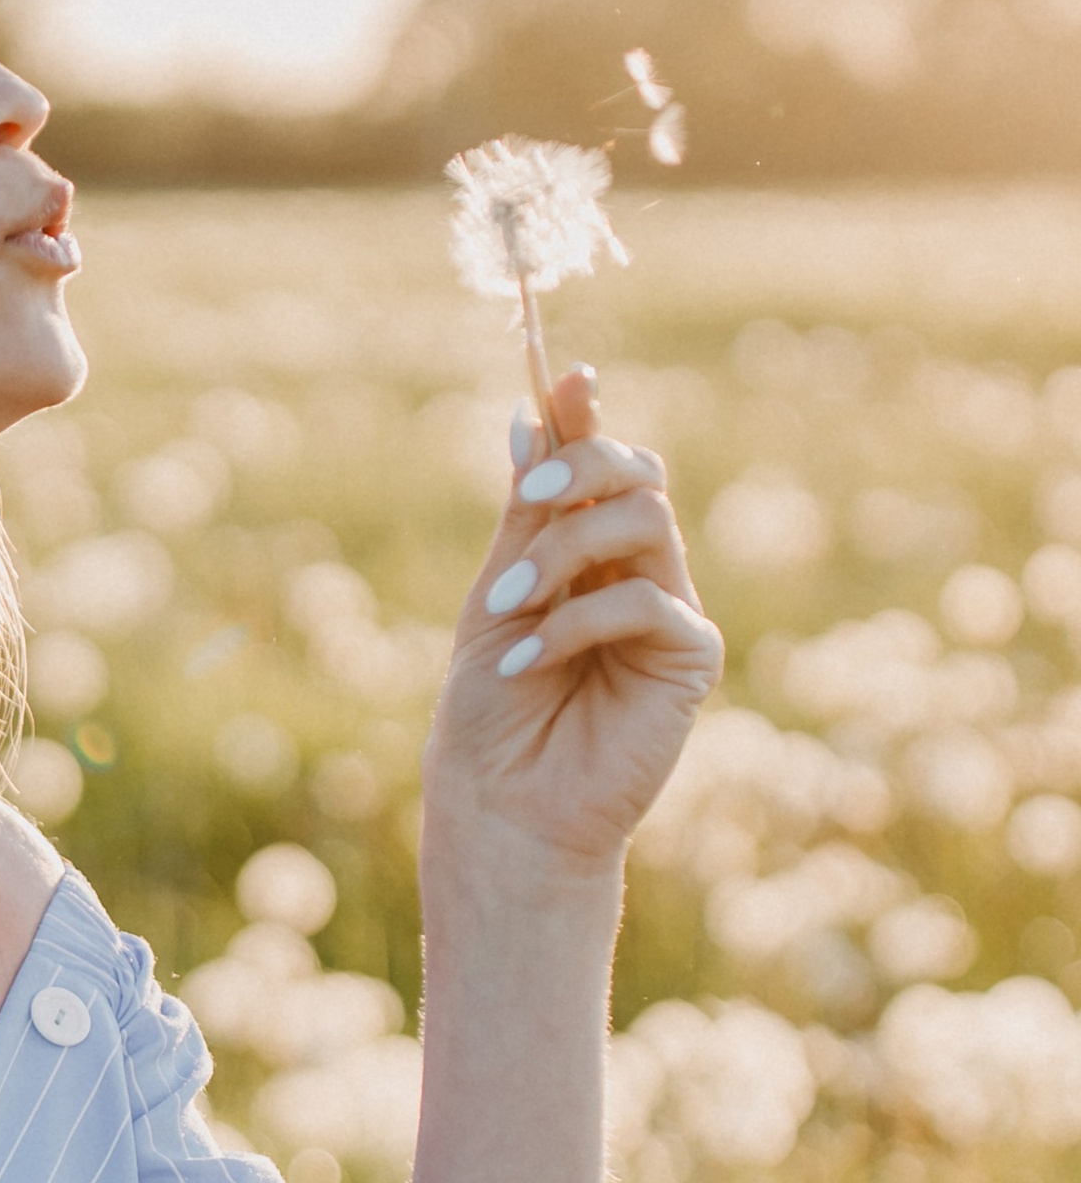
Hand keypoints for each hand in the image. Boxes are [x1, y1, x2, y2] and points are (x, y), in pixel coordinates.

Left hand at [423, 366, 722, 881]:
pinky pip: (648, 601)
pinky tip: (533, 660)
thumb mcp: (498, 599)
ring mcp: (668, 608)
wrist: (503, 806)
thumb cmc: (490, 712)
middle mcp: (634, 569)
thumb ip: (526, 516)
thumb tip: (532, 412)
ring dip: (566, 550)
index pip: (597, 464)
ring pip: (646, 521)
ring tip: (511, 607)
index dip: (586, 417)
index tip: (567, 377)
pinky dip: (581, 620)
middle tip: (524, 503)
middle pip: (638, 474)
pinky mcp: (691, 656)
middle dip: (582, 468)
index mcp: (584, 550)